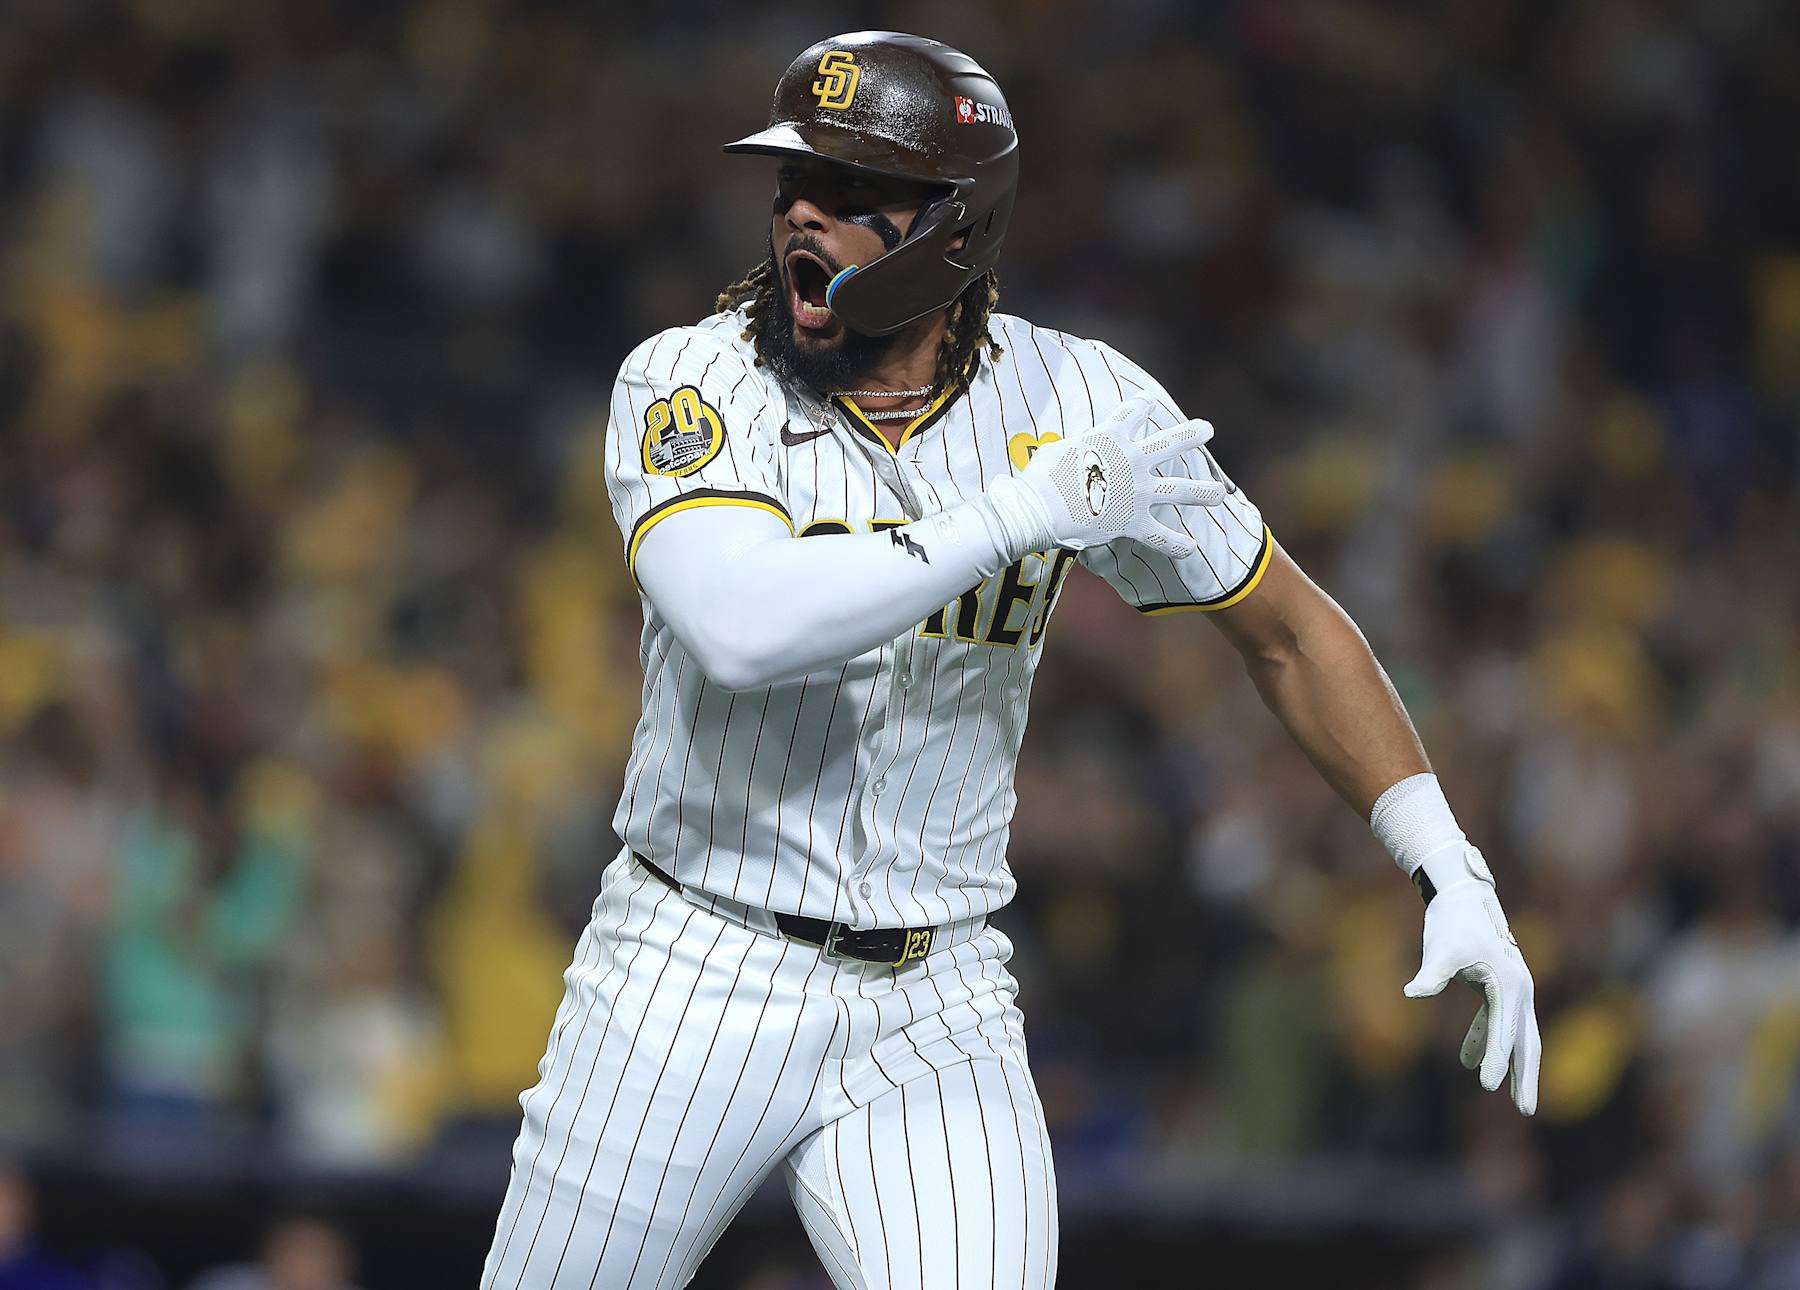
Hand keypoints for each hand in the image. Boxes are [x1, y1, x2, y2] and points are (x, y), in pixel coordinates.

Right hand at [981, 396, 1225, 560]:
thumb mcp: (1057, 452)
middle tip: (1207, 428)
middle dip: (1192, 434)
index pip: (1133, 413)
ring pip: (1180, 491)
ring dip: (1203, 491)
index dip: (1142, 406)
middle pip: (1170, 443)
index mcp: (1110, 437)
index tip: (1147, 403)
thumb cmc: (1040, 479)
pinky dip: (1175, 544)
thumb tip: (1074, 457)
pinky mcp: (1134, 522)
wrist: (1040, 510)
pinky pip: (1160, 537)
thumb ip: (1075, 451)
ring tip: (1220, 493)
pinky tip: (1190, 548)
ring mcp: (1138, 492)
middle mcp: (1132, 460)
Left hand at [1404, 845, 1541, 1115]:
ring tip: (1510, 1097)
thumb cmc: (1451, 921)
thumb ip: (1430, 974)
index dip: (1495, 1058)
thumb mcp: (1439, 948)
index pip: (1502, 1029)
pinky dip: (1487, 1041)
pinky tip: (1466, 1059)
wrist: (1463, 895)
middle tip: (1525, 1110)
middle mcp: (1520, 988)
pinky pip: (1498, 1022)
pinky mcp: (1501, 987)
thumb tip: (1412, 992)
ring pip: (1518, 1035)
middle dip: (1525, 1076)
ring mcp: (1514, 989)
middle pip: (1526, 1041)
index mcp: (1508, 983)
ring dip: (1511, 1064)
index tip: (1487, 1085)